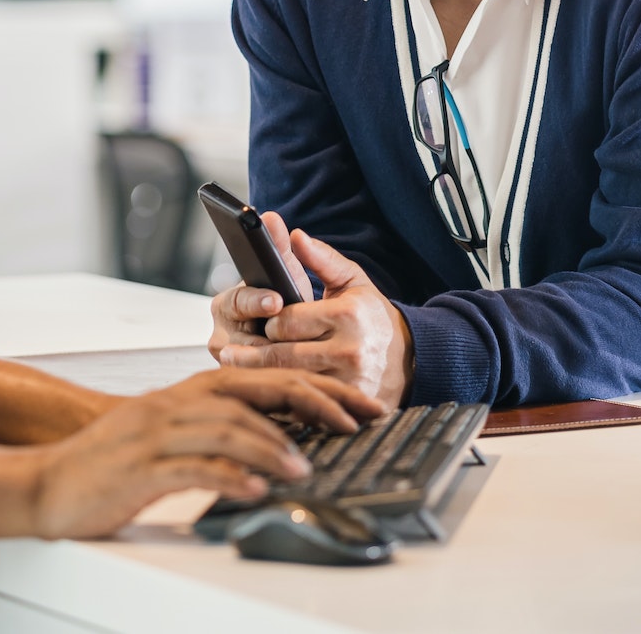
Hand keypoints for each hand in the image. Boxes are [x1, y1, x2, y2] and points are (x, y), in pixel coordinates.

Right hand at [25, 368, 382, 538]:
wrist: (46, 482)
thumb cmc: (110, 464)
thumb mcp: (169, 437)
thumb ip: (215, 431)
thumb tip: (279, 441)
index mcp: (190, 393)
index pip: (266, 377)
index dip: (318, 388)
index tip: (359, 406)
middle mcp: (178, 404)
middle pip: (258, 389)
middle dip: (314, 403)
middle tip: (355, 421)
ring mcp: (159, 434)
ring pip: (229, 427)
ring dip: (275, 445)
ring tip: (306, 465)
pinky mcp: (142, 468)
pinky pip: (194, 468)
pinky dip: (230, 477)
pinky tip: (257, 489)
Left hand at [216, 228, 413, 409]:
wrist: (411, 359)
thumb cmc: (373, 316)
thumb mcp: (353, 281)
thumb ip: (322, 258)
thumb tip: (294, 235)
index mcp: (347, 314)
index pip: (287, 321)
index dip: (269, 322)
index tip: (259, 323)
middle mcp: (349, 349)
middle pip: (282, 354)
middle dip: (255, 353)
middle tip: (230, 352)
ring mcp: (349, 382)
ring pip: (290, 381)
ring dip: (262, 378)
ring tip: (237, 372)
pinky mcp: (349, 405)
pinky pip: (306, 404)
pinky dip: (285, 400)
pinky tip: (269, 396)